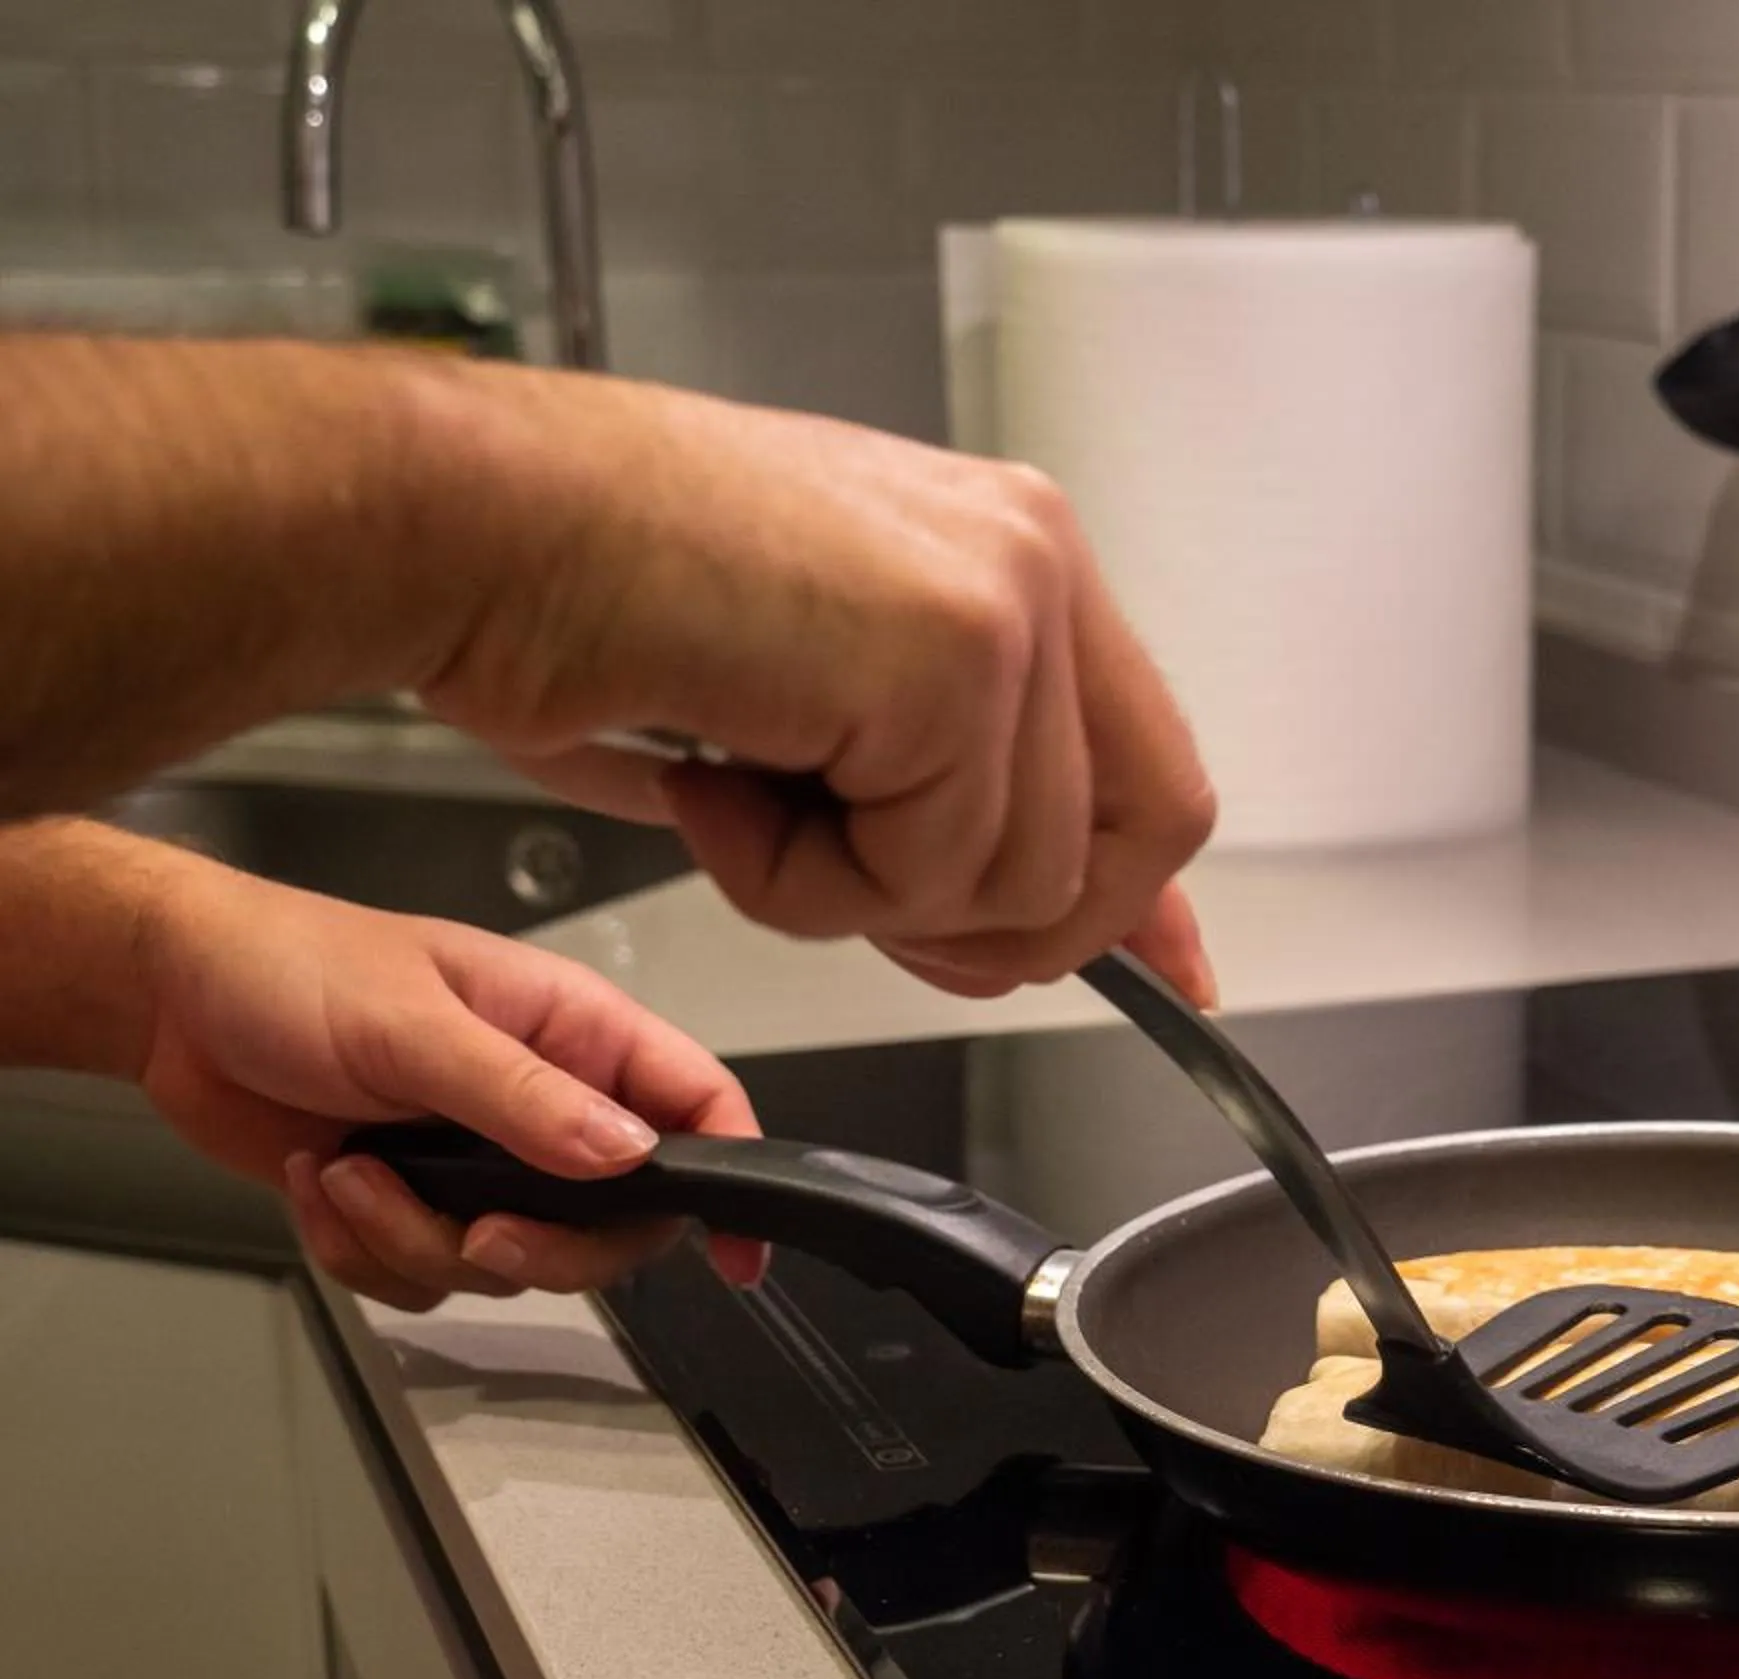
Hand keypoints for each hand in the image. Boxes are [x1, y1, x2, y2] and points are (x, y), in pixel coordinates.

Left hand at [136, 852, 762, 1311]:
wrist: (172, 998)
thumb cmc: (294, 968)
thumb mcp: (414, 1023)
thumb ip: (522, 1096)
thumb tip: (628, 1159)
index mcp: (575, 1034)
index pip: (696, 1106)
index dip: (734, 1180)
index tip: (737, 1254)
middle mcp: (544, 1105)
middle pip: (611, 1225)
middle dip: (538, 1247)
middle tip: (474, 1229)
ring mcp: (480, 1162)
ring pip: (508, 1265)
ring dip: (415, 1240)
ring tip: (345, 1172)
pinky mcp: (414, 1204)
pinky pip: (424, 1278)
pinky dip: (363, 1251)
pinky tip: (319, 1182)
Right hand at [409, 371, 1219, 1004]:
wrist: (462, 523)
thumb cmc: (588, 596)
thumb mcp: (818, 715)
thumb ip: (944, 799)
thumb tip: (1035, 924)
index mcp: (1010, 558)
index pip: (1151, 769)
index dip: (1141, 903)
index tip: (1165, 982)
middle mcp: (1028, 560)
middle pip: (1130, 842)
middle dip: (996, 927)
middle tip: (853, 895)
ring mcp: (1002, 603)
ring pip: (1018, 882)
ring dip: (858, 899)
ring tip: (741, 793)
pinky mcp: (947, 660)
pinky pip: (924, 877)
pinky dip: (800, 884)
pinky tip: (714, 781)